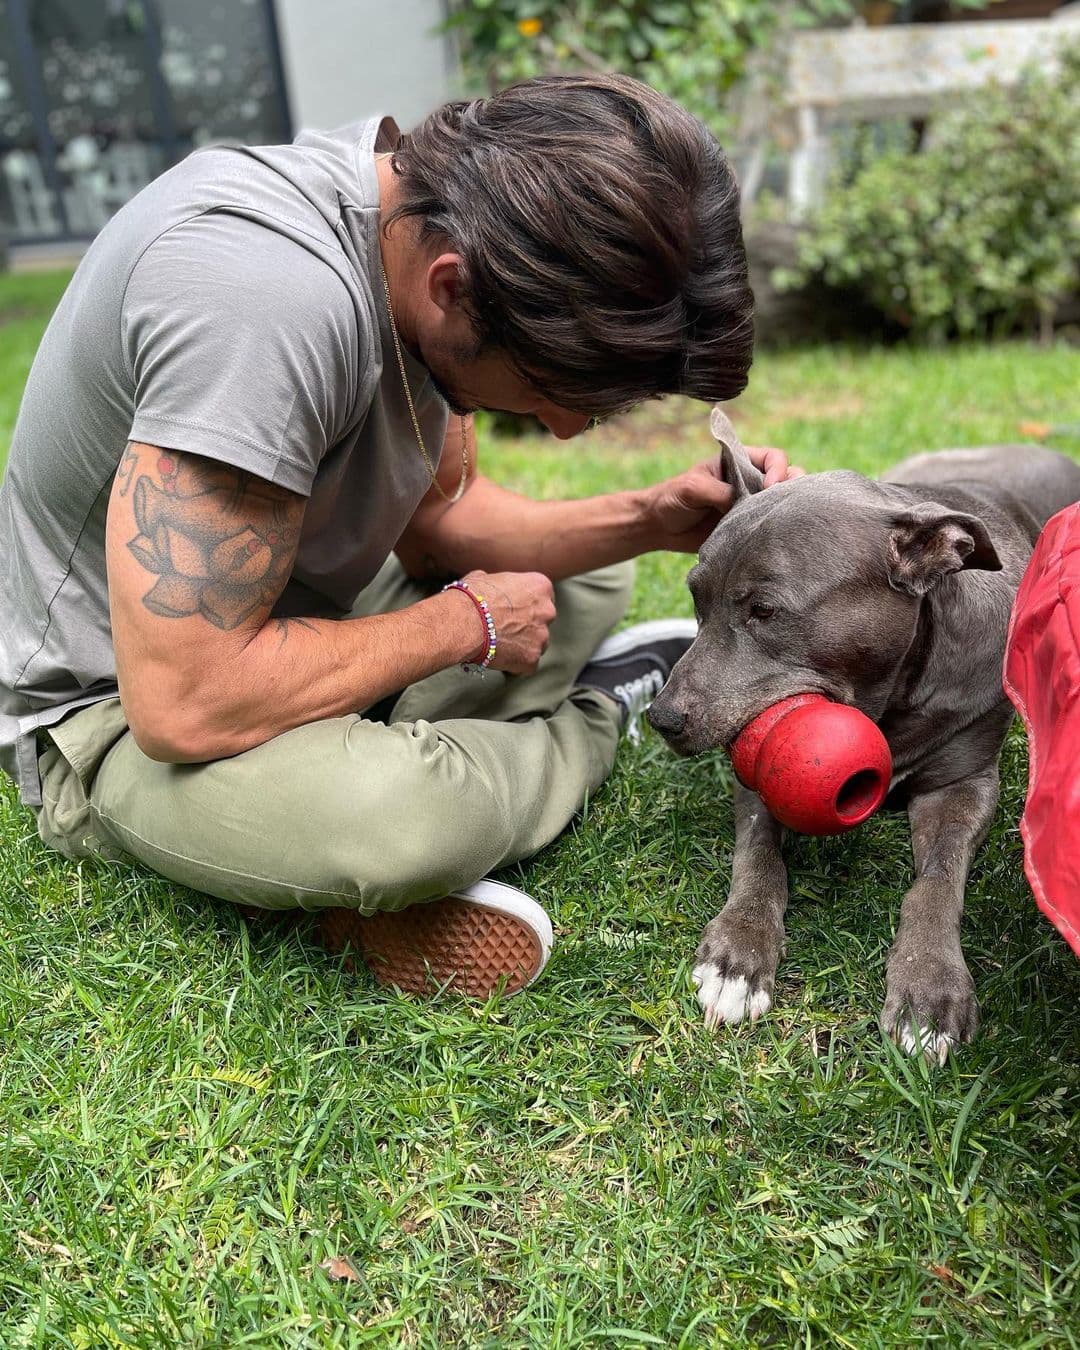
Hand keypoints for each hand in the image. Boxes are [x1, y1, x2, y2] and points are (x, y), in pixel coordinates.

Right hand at [458, 569, 555, 674]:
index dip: (526, 605)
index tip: (514, 611)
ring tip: (500, 645)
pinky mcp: (532, 658)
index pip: (542, 597)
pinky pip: (527, 664)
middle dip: (528, 626)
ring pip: (537, 643)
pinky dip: (516, 664)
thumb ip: (499, 583)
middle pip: (542, 621)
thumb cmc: (472, 597)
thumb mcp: (485, 577)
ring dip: (523, 645)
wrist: (463, 622)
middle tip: (506, 629)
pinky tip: (500, 659)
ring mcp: (542, 636)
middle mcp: (547, 610)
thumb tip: (492, 586)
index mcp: (540, 586)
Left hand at [644, 446, 802, 551]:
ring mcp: (751, 506)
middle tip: (784, 505)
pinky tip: (772, 539)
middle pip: (787, 479)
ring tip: (783, 522)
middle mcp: (750, 482)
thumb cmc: (672, 499)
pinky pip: (768, 528)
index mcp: (739, 462)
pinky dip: (774, 532)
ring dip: (786, 511)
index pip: (772, 458)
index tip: (770, 487)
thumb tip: (746, 505)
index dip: (778, 470)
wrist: (659, 528)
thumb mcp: (693, 488)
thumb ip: (720, 492)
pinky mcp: (747, 528)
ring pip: (782, 505)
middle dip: (792, 489)